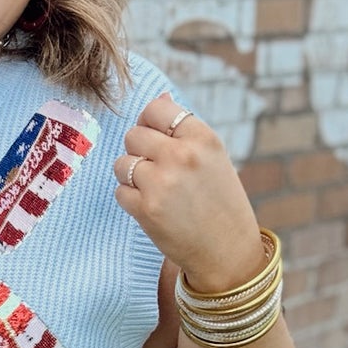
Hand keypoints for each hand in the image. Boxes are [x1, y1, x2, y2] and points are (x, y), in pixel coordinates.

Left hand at [113, 93, 267, 290]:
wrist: (227, 251)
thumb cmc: (220, 201)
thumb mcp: (213, 158)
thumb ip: (183, 130)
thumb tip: (159, 96)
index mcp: (202, 138)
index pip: (156, 109)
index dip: (150, 123)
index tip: (158, 140)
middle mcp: (182, 156)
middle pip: (133, 135)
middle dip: (139, 151)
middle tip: (157, 170)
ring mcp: (162, 183)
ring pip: (122, 163)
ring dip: (131, 176)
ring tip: (156, 189)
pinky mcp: (146, 209)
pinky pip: (119, 191)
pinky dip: (130, 199)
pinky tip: (153, 207)